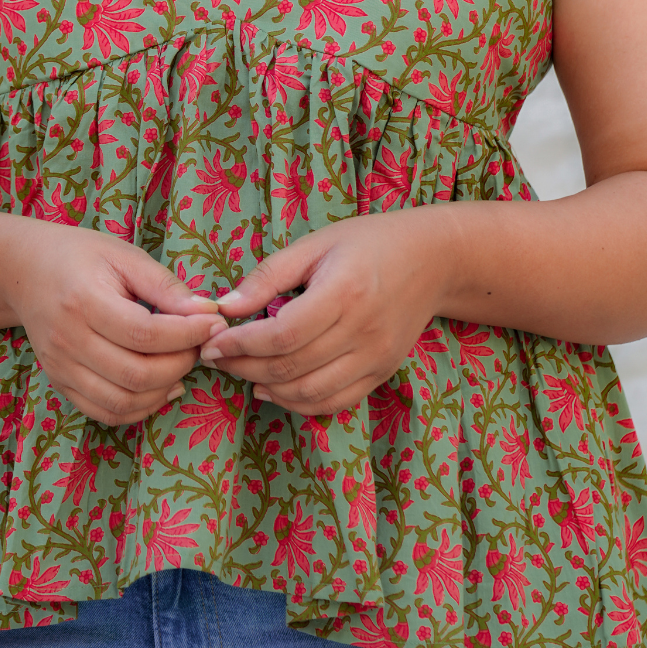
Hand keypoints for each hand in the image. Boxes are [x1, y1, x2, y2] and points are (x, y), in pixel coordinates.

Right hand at [12, 224, 223, 426]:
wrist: (24, 270)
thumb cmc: (79, 256)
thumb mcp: (124, 256)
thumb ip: (165, 287)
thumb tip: (207, 314)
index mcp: (84, 301)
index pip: (145, 334)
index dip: (188, 335)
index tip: (213, 323)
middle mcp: (68, 341)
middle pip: (136, 374)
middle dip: (181, 363)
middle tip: (199, 344)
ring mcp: (60, 368)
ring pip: (122, 401)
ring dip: (164, 390)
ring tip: (182, 364)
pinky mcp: (60, 383)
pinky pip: (105, 412)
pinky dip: (140, 408)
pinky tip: (161, 386)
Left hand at [200, 211, 450, 417]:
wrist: (433, 260)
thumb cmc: (369, 243)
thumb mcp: (316, 244)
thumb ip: (269, 276)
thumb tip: (225, 307)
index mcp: (344, 292)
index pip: (282, 335)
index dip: (241, 345)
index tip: (213, 344)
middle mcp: (363, 331)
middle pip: (292, 367)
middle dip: (244, 368)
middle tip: (218, 359)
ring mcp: (377, 357)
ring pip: (310, 393)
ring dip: (268, 389)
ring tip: (242, 373)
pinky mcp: (383, 373)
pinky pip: (335, 402)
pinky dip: (299, 404)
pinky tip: (274, 389)